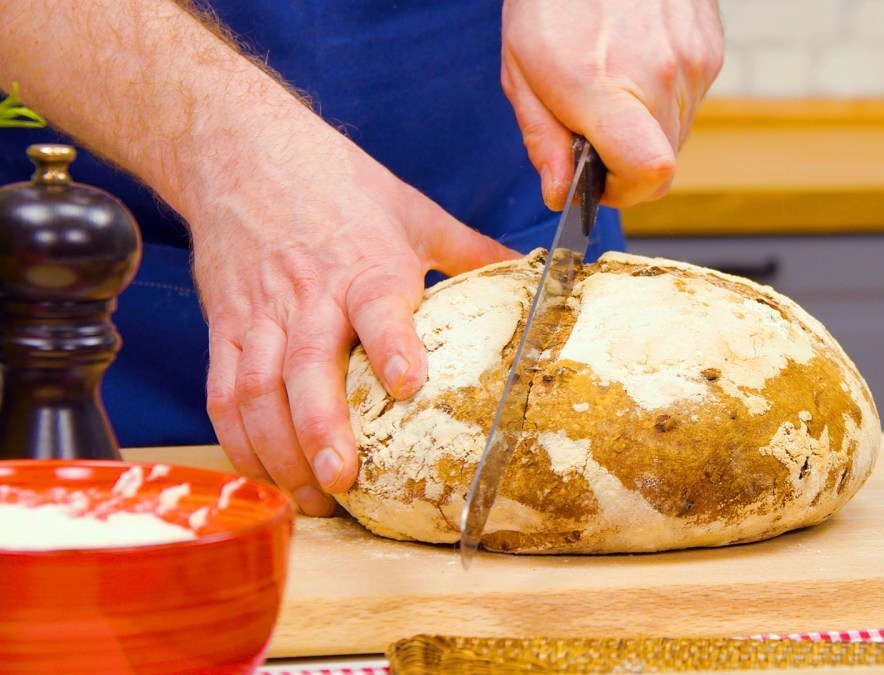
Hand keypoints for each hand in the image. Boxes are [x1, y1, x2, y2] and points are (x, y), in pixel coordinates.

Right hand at [194, 126, 515, 514]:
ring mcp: (260, 313)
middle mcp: (308, 293)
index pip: (377, 307)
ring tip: (310, 496)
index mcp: (364, 263)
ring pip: (258, 388)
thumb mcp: (411, 209)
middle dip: (321, 427)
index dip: (392, 345)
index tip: (408, 384)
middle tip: (341, 478)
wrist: (239, 148)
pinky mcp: (225, 326)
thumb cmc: (335, 181)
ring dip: (279, 448)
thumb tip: (539, 272)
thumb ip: (470, 250)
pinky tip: (264, 473)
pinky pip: (224, 390)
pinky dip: (239, 438)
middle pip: (306, 365)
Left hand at [500, 0, 722, 208]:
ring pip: (677, 133)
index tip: (598, 179)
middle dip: (625, 160)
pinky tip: (635, 64)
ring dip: (645, 128)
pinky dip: (664, 98)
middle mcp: (662, 77)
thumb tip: (559, 193)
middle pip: (662, 164)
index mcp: (606, 88)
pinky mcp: (711, 49)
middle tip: (592, 127)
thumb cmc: (552, 0)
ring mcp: (694, 62)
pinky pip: (691, 99)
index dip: (624, 192)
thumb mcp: (522, 71)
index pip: (650, 174)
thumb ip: (542, 139)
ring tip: (612, 84)